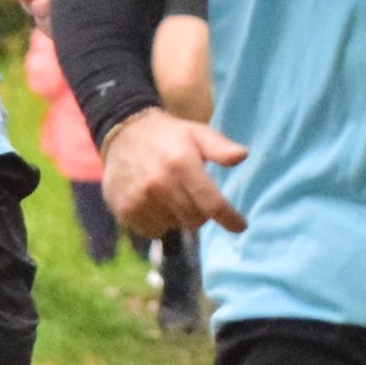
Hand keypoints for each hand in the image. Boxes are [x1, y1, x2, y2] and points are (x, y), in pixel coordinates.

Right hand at [100, 108, 249, 238]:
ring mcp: (140, 199)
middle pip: (195, 219)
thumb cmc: (168, 136)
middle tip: (196, 196)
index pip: (212, 204)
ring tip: (172, 195)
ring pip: (175, 226)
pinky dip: (158, 222)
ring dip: (179, 216)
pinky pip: (153, 231)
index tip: (240, 226)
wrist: (123, 133)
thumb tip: (242, 156)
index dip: (230, 219)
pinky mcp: (125, 210)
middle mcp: (160, 184)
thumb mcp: (197, 133)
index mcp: (181, 164)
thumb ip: (220, 147)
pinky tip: (155, 203)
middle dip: (202, 212)